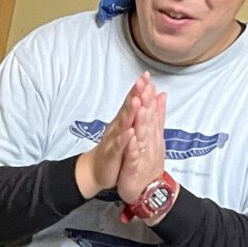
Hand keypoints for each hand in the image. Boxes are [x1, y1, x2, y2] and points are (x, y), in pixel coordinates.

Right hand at [74, 75, 144, 197]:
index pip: (132, 101)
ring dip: (130, 113)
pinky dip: (124, 139)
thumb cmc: (114, 149)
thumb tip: (151, 94)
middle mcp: (118, 127)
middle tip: (141, 81)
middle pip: (127, 108)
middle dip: (134, 94)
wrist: (95, 171)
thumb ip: (139, 110)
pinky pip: (119, 146)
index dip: (139, 88)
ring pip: (123, 125)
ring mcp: (114, 140)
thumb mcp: (129, 128)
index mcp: (124, 121)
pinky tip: (129, 132)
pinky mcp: (112, 154)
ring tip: (136, 101)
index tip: (146, 75)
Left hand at [117, 75, 168, 208]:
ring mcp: (142, 154)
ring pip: (143, 136)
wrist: (147, 190)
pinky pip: (134, 156)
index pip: (151, 111)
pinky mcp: (135, 167)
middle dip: (146, 103)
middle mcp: (149, 141)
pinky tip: (132, 137)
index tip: (147, 78)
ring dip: (142, 121)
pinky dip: (133, 146)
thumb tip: (162, 96)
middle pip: (148, 120)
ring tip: (140, 107)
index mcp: (151, 133)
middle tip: (145, 86)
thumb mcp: (154, 137)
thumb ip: (158, 116)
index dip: (149, 95)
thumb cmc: (146, 163)